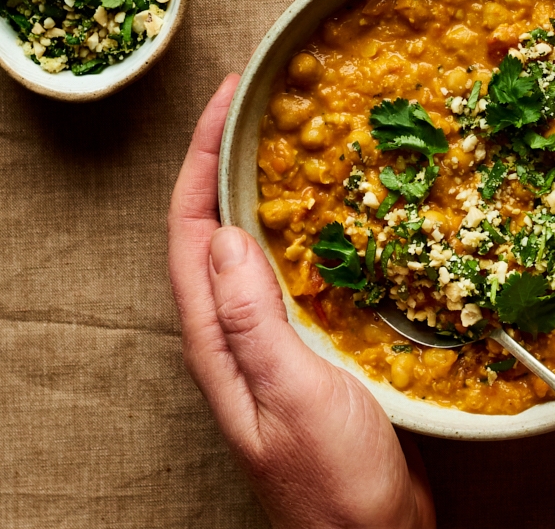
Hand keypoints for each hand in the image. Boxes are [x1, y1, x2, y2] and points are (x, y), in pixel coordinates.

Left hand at [167, 75, 435, 528]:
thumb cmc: (332, 479)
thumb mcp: (292, 395)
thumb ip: (253, 320)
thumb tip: (224, 236)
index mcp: (218, 339)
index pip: (190, 231)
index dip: (201, 160)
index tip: (228, 102)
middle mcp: (234, 332)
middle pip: (213, 228)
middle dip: (227, 159)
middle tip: (260, 105)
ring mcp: (270, 338)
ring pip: (254, 245)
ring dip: (264, 188)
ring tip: (294, 140)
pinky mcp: (308, 345)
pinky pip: (294, 270)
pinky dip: (306, 229)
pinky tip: (338, 214)